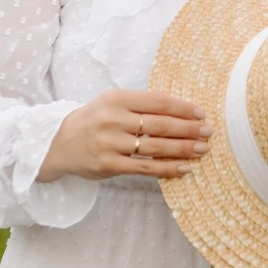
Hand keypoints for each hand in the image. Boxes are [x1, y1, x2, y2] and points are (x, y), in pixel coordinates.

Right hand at [37, 89, 211, 182]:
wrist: (59, 144)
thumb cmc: (94, 121)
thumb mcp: (112, 103)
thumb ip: (140, 105)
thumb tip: (181, 111)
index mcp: (116, 98)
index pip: (157, 101)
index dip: (182, 107)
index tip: (201, 113)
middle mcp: (113, 119)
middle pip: (160, 124)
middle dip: (188, 129)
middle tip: (208, 132)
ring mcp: (110, 143)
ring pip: (155, 146)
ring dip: (183, 148)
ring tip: (202, 150)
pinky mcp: (109, 165)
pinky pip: (145, 168)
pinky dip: (167, 168)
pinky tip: (184, 169)